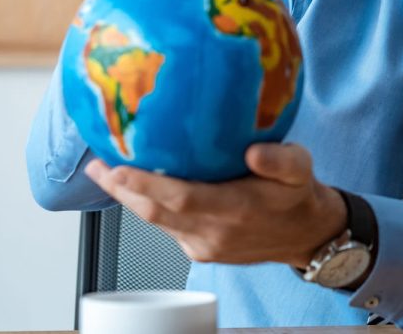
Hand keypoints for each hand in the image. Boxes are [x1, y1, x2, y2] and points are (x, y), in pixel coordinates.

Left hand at [83, 143, 345, 266]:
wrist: (306, 235)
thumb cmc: (298, 195)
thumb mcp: (301, 167)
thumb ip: (281, 160)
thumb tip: (253, 151)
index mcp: (236, 210)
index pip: (181, 199)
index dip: (146, 185)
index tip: (119, 168)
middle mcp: (214, 232)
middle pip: (155, 213)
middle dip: (121, 190)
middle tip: (97, 164)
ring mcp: (204, 245)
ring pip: (156, 222)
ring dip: (129, 199)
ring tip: (105, 171)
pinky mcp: (200, 250)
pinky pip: (168, 227)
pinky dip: (148, 207)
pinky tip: (137, 188)